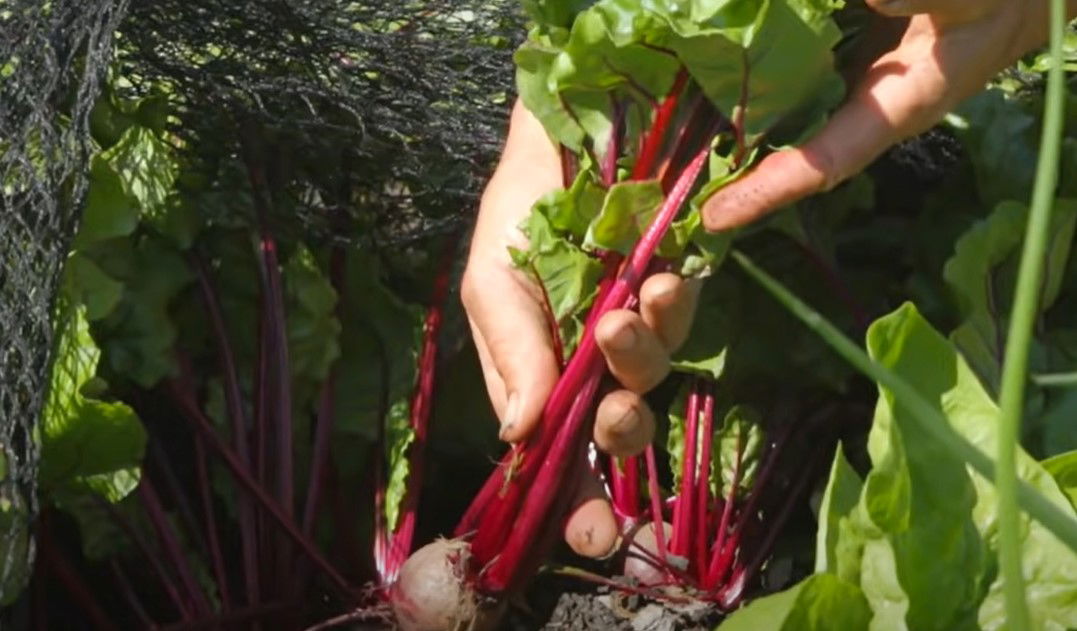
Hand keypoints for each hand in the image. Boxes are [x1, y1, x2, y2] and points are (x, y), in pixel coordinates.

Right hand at [461, 100, 700, 557]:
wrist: (561, 136)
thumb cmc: (514, 215)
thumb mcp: (492, 284)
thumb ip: (512, 357)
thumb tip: (522, 438)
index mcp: (537, 378)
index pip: (557, 458)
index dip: (577, 506)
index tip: (598, 538)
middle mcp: (589, 366)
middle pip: (615, 430)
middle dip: (621, 432)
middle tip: (616, 412)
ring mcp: (634, 331)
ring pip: (651, 375)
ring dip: (641, 357)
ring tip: (625, 312)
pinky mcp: (670, 292)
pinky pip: (679, 319)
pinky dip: (669, 309)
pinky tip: (658, 281)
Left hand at [702, 0, 1075, 231]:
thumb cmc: (997, 4)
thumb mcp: (972, 0)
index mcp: (894, 110)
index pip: (825, 161)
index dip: (770, 191)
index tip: (716, 217)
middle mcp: (858, 110)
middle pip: (784, 152)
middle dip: (728, 175)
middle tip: (665, 196)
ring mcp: (840, 89)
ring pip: (775, 119)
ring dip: (723, 133)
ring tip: (663, 154)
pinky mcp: (829, 64)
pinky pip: (778, 80)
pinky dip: (739, 81)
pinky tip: (694, 75)